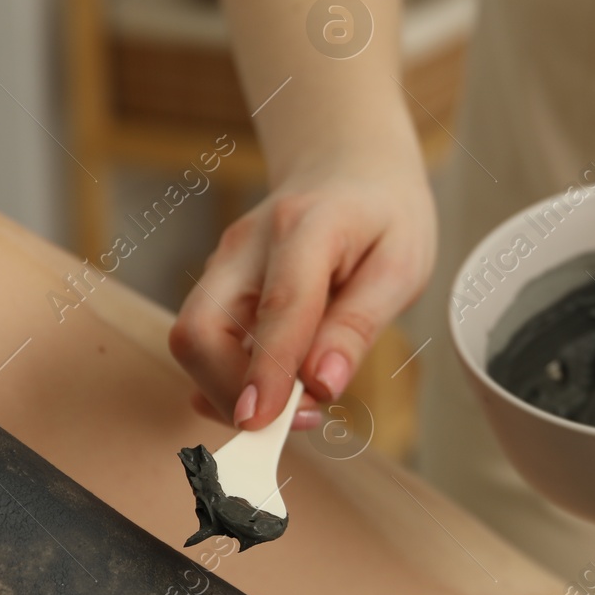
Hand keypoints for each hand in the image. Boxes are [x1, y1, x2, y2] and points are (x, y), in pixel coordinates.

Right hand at [168, 144, 435, 430]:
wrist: (350, 171)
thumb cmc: (384, 218)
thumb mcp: (401, 264)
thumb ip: (358, 324)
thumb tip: (321, 384)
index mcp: (306, 226)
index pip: (279, 305)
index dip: (267, 370)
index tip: (261, 423)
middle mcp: (247, 245)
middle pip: (201, 328)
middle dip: (231, 391)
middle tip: (297, 420)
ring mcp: (223, 265)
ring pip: (193, 341)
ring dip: (232, 391)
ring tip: (299, 406)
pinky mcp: (217, 286)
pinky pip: (206, 344)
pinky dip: (229, 381)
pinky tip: (274, 391)